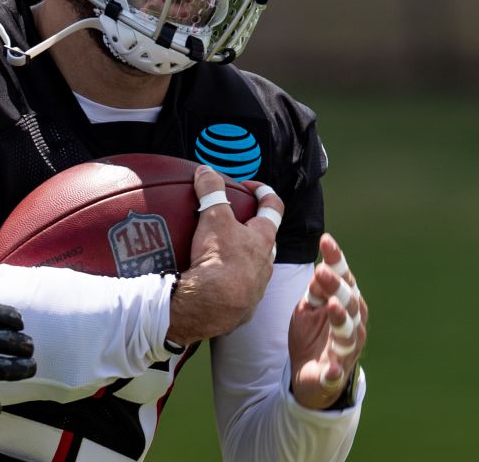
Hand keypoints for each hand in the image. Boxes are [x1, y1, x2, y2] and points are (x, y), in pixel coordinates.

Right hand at [166, 166, 280, 346]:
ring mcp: (256, 287)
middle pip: (264, 240)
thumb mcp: (213, 218)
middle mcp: (266, 263)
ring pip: (253, 268)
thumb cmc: (220, 259)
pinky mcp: (243, 308)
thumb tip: (205, 171)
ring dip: (240, 259)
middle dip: (251, 229)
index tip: (249, 187)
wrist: (212, 307)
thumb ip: (211, 191)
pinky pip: (238, 292)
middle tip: (232, 223)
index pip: (273, 208)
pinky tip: (210, 285)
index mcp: (263, 238)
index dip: (264, 192)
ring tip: (217, 254)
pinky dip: (228, 285)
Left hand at [288, 233, 367, 409]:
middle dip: (336, 286)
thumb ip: (316, 291)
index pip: (344, 278)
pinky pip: (337, 372)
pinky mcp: (335, 374)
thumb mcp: (308, 308)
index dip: (337, 260)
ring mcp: (347, 349)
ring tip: (332, 307)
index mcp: (346, 304)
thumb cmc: (312, 334)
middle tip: (321, 271)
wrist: (308, 374)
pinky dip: (335, 370)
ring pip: (348, 333)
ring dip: (340, 319)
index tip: (326, 240)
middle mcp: (353, 324)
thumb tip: (320, 269)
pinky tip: (332, 368)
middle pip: (349, 301)